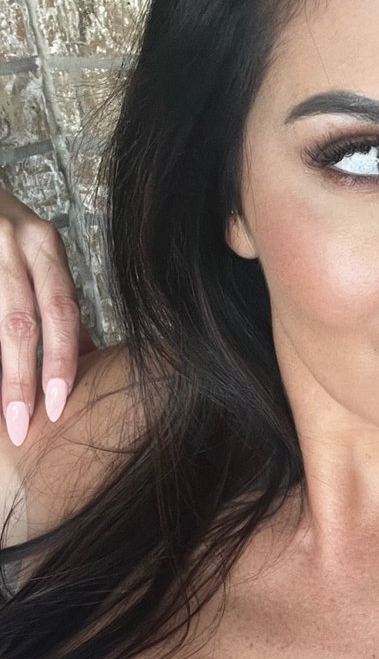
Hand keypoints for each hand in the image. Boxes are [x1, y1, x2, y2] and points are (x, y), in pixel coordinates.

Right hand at [0, 187, 96, 446]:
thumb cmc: (5, 233)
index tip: (59, 408)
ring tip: (1, 411)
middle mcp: (10, 241)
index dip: (61, 363)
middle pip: (18, 322)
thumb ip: (58, 304)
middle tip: (21, 425)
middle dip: (21, 379)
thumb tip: (89, 361)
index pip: (60, 312)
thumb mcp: (39, 256)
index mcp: (43, 245)